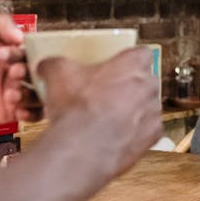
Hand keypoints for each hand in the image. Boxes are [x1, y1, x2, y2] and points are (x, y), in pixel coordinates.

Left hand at [0, 14, 36, 132]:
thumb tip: (21, 34)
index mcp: (4, 50)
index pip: (29, 48)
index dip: (22, 51)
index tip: (5, 54)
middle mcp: (9, 70)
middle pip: (37, 70)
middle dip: (28, 72)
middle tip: (12, 74)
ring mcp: (9, 92)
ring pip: (39, 92)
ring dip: (31, 93)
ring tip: (11, 93)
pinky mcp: (6, 113)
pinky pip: (32, 114)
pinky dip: (32, 112)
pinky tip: (18, 109)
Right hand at [36, 47, 161, 178]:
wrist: (83, 147)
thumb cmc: (77, 107)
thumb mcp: (58, 73)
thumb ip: (55, 64)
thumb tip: (46, 65)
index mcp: (134, 64)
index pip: (141, 53)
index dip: (128, 59)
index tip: (115, 65)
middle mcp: (150, 86)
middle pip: (144, 81)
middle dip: (128, 86)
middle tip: (105, 92)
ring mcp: (153, 113)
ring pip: (146, 106)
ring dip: (131, 110)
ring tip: (107, 117)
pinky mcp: (152, 137)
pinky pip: (145, 131)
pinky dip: (133, 133)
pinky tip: (113, 136)